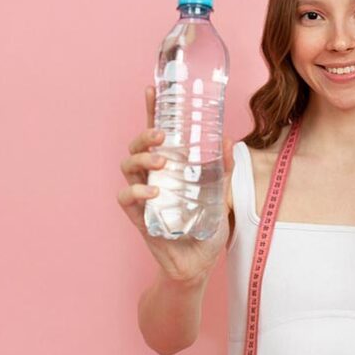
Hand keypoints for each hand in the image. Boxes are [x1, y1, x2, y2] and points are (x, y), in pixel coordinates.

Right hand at [117, 85, 234, 283]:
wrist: (197, 265)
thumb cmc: (205, 229)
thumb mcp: (221, 196)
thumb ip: (224, 170)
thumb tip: (229, 140)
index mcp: (169, 167)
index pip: (157, 133)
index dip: (153, 111)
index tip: (152, 89)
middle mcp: (152, 176)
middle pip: (136, 145)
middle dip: (145, 135)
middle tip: (163, 136)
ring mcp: (143, 195)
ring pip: (127, 166)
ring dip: (142, 159)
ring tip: (162, 163)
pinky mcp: (138, 216)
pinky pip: (125, 198)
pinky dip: (136, 191)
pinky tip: (153, 192)